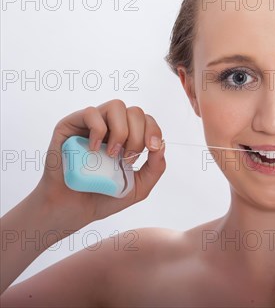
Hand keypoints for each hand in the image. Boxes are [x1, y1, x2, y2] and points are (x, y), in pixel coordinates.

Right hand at [35, 100, 166, 227]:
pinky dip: (98, 130)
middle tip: (128, 158)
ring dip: (121, 131)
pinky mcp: (70, 126)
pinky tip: (95, 149)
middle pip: (135, 111)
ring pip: (116, 106)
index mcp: (128, 136)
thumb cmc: (104, 196)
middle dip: (138, 135)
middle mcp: (111, 126)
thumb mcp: (139, 187)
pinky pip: (90, 113)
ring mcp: (91, 124)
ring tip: (112, 154)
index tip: (151, 150)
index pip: (146, 120)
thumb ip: (156, 168)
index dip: (153, 131)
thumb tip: (162, 145)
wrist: (73, 209)